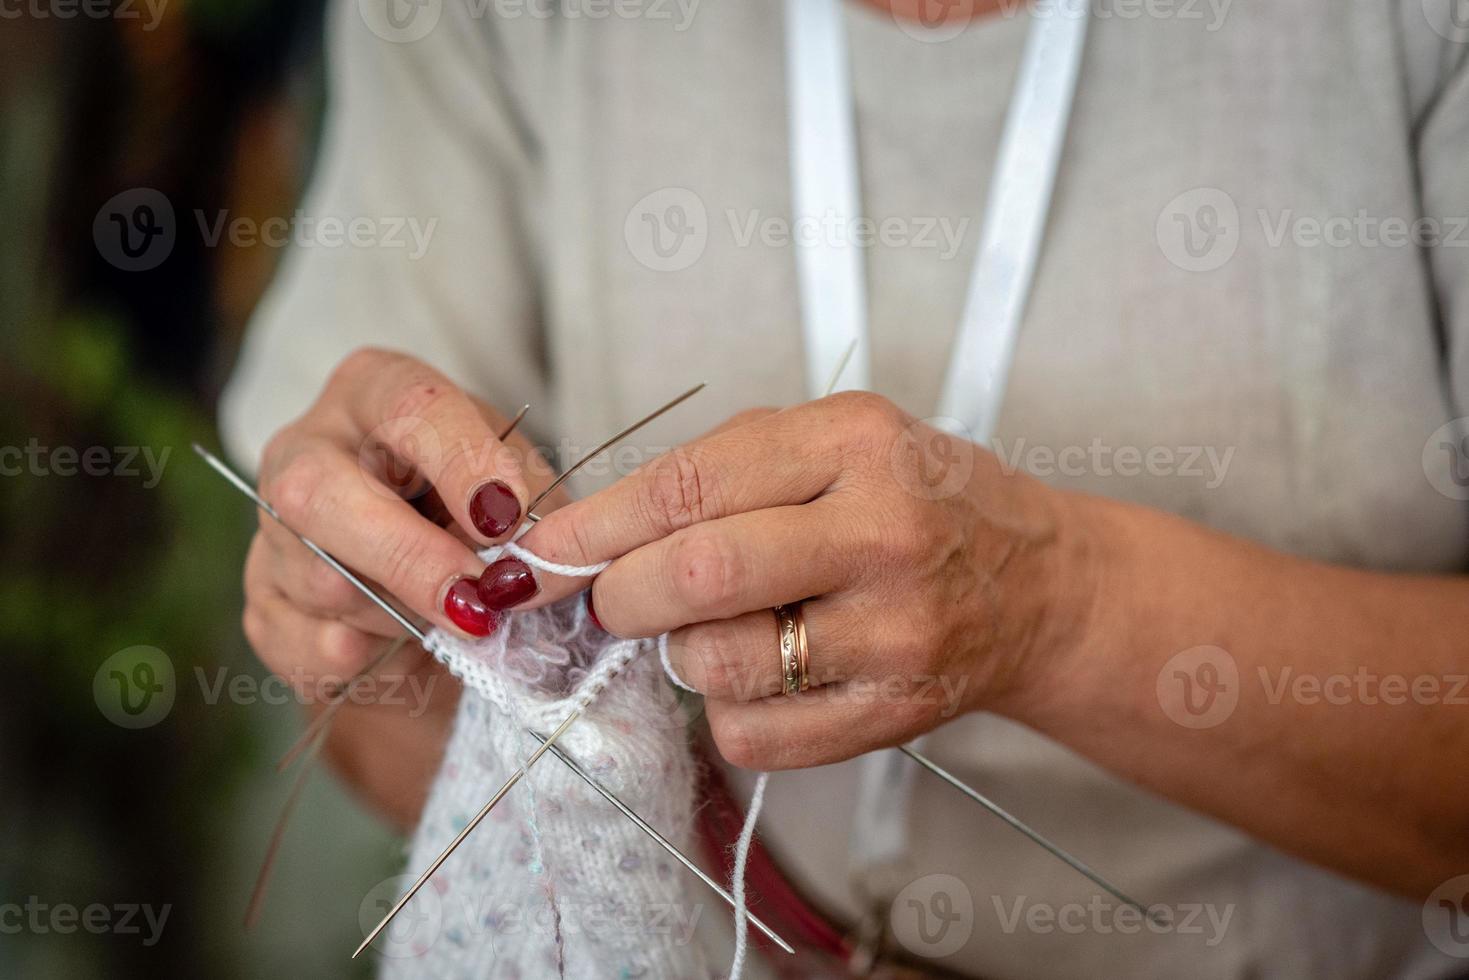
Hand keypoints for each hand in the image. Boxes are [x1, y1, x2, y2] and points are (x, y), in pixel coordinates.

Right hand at [241, 347, 548, 697]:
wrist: (436, 596)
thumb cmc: (482, 519)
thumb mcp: (519, 489)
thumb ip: (523, 511)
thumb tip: (509, 562)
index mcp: (377, 391)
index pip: (409, 407)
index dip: (461, 461)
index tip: (506, 514)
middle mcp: (306, 446)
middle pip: (318, 492)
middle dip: (408, 556)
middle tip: (478, 598)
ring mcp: (270, 528)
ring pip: (320, 582)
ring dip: (404, 618)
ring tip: (455, 618)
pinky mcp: (264, 605)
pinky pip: (309, 645)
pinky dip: (372, 658)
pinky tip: (404, 645)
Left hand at [499, 392, 1094, 769]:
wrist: (1039, 585)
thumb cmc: (921, 502)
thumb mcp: (840, 441)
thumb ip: (727, 470)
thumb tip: (595, 531)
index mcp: (856, 443)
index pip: (692, 482)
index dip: (598, 522)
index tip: (541, 550)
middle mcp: (881, 533)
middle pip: (698, 574)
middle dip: (620, 595)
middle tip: (610, 600)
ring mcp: (894, 632)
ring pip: (718, 663)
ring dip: (683, 653)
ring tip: (719, 628)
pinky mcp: (894, 714)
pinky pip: (753, 735)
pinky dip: (727, 712)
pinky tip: (766, 675)